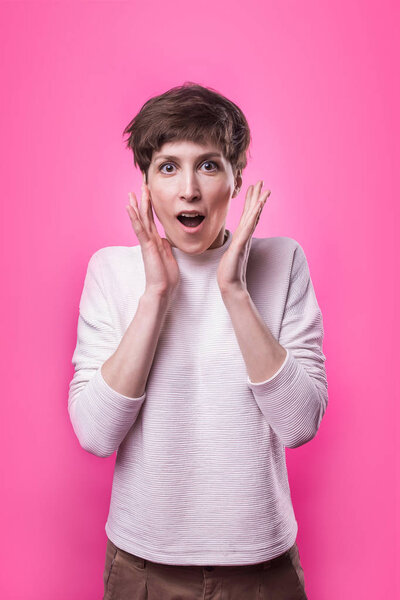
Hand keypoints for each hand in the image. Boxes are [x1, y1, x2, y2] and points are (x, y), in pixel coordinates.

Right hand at [126, 178, 179, 297]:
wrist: (162, 289)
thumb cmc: (166, 277)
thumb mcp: (169, 256)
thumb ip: (165, 246)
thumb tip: (164, 239)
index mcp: (155, 241)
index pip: (151, 219)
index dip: (150, 206)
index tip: (149, 193)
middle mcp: (149, 239)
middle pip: (145, 215)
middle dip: (144, 200)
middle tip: (142, 184)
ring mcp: (147, 242)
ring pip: (140, 220)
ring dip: (136, 205)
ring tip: (132, 192)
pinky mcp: (146, 246)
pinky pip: (139, 229)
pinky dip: (134, 217)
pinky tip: (129, 207)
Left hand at [216, 180, 270, 293]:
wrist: (230, 285)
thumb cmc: (228, 273)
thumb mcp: (228, 255)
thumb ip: (232, 248)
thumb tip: (232, 246)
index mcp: (241, 237)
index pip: (248, 216)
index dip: (251, 202)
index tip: (253, 189)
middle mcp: (245, 237)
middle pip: (253, 213)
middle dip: (256, 197)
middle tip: (261, 182)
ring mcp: (244, 240)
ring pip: (253, 217)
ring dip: (258, 203)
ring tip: (264, 190)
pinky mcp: (241, 245)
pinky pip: (248, 227)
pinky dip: (254, 216)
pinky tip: (258, 206)